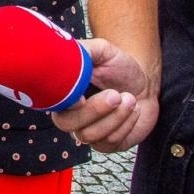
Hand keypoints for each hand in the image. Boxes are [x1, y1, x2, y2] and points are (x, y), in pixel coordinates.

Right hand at [50, 38, 158, 152]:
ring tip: (130, 98)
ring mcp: (86, 131)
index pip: (50, 102)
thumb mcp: (102, 50)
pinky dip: (126, 124)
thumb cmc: (119, 66)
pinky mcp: (106, 144)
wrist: (143, 83)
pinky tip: (133, 110)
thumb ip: (82, 50)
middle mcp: (69, 115)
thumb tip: (64, 52)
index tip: (83, 95)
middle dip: (94, 111)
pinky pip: (110, 142)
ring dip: (115, 116)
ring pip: (90, 135)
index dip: (66, 101)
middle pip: (67, 124)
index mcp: (61, 92)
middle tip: (116, 95)